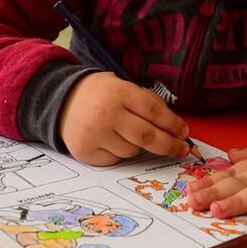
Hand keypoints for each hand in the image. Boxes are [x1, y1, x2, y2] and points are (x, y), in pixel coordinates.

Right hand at [59, 72, 191, 165]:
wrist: (62, 100)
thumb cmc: (102, 95)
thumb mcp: (123, 87)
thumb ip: (148, 103)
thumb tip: (176, 128)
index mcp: (119, 92)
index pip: (153, 111)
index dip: (173, 124)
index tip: (185, 133)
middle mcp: (106, 113)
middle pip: (146, 136)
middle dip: (168, 145)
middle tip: (181, 149)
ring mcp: (94, 134)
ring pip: (132, 151)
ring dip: (139, 147)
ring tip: (127, 133)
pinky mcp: (86, 151)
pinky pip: (116, 160)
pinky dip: (120, 153)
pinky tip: (112, 141)